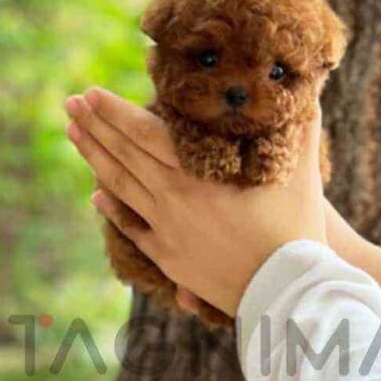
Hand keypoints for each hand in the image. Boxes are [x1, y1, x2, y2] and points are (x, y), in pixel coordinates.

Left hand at [64, 88, 325, 316]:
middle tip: (69, 103)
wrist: (289, 292)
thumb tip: (310, 88)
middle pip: (124, 156)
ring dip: (94, 159)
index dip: (114, 112)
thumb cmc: (298, 228)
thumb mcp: (301, 171)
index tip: (89, 93)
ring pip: (121, 188)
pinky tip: (97, 195)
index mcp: (198, 173)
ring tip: (74, 135)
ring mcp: (168, 230)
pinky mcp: (171, 260)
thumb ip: (302, 125)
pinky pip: (134, 228)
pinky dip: (113, 209)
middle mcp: (174, 199)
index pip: (143, 133)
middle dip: (94, 126)